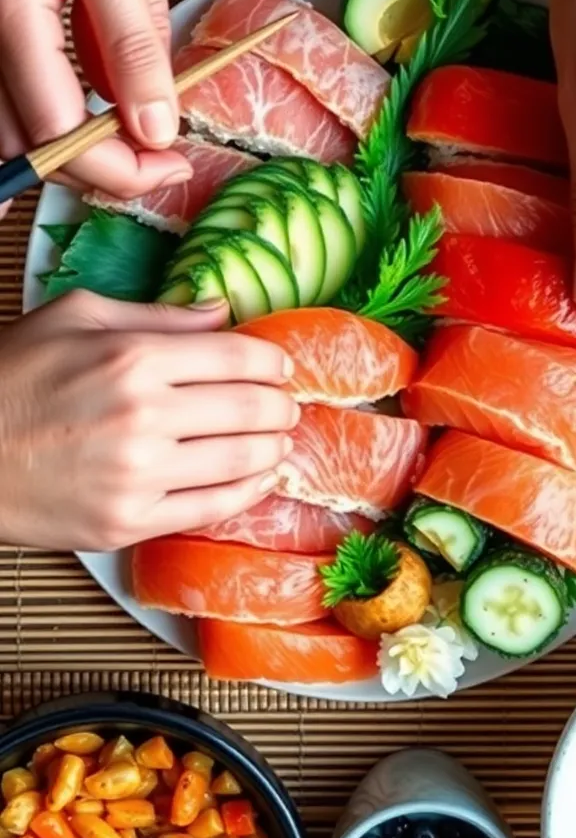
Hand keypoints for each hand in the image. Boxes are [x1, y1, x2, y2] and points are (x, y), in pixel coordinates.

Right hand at [0, 0, 190, 204]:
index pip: (61, 132)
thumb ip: (136, 39)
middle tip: (164, 158)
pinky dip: (55, 129)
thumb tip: (156, 126)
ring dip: (77, 158)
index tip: (173, 162)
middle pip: (32, 150)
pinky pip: (9, 108)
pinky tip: (99, 116)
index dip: (121, 168)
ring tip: (137, 135)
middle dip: (103, 172)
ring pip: (16, 139)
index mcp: (12, 5)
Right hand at [0, 292, 298, 551]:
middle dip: (282, 406)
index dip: (272, 363)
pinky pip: (211, 508)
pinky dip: (248, 491)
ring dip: (274, 447)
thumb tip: (221, 315)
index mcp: (133, 359)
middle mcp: (143, 417)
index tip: (279, 366)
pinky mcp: (128, 522)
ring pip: (243, 461)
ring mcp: (138, 476)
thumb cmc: (12, 375)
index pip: (239, 359)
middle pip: (251, 410)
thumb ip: (158, 317)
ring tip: (277, 438)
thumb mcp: (77, 316)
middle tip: (286, 404)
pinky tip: (259, 476)